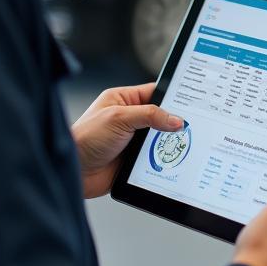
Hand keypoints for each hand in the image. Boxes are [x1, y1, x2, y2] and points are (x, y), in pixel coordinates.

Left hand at [72, 83, 182, 198]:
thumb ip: (149, 115)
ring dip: (168, 142)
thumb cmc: (85, 138)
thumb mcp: (119, 118)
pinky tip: (172, 159)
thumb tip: (175, 119)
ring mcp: (133, 139)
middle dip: (174, 121)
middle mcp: (129, 118)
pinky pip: (155, 156)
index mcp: (123, 100)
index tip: (191, 102)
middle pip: (161, 117)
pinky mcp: (135, 159)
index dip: (172, 97)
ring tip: (184, 141)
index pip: (154, 93)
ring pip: (160, 138)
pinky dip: (163, 158)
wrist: (74, 172)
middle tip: (192, 124)